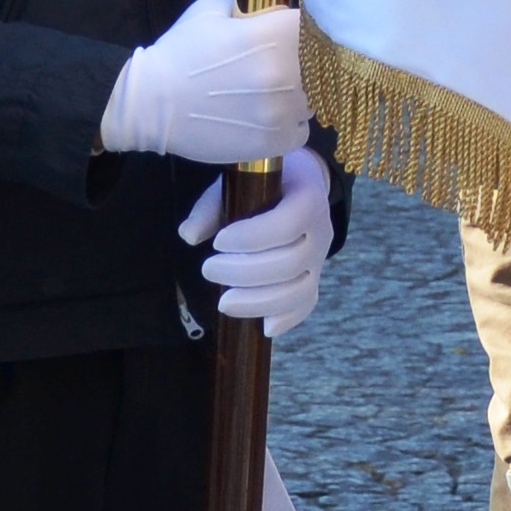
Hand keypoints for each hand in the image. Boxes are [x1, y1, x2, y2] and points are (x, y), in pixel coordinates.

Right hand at [99, 0, 306, 165]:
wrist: (150, 103)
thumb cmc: (180, 54)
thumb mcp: (212, 13)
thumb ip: (251, 11)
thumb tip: (277, 15)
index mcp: (273, 35)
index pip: (322, 29)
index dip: (316, 32)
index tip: (305, 37)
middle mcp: (285, 73)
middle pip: (326, 69)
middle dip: (312, 67)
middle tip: (291, 68)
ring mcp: (282, 111)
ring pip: (317, 102)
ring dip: (303, 97)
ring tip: (276, 94)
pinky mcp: (274, 142)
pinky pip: (302, 132)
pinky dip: (291, 126)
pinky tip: (269, 118)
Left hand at [176, 148, 332, 336]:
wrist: (301, 186)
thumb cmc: (262, 184)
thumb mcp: (237, 184)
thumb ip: (212, 207)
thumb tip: (189, 235)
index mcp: (308, 198)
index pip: (287, 224)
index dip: (252, 237)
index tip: (218, 242)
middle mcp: (321, 232)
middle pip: (290, 264)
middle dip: (244, 273)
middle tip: (208, 269)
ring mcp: (320, 260)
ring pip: (298, 291)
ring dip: (258, 302)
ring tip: (223, 302)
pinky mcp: (314, 279)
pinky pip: (307, 305)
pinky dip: (286, 320)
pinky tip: (263, 327)